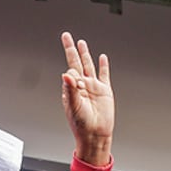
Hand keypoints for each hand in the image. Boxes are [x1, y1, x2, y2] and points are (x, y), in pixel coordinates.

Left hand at [60, 32, 113, 165]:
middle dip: (71, 48)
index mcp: (71, 89)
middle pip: (76, 62)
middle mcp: (81, 86)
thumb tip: (65, 75)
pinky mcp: (104, 90)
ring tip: (81, 42)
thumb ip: (70, 90)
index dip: (71, 64)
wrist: (96, 135)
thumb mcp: (73, 106)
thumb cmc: (81, 124)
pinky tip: (102, 58)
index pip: (70, 70)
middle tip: (67, 35)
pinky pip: (104, 75)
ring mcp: (93, 87)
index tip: (71, 57)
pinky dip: (103, 66)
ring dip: (85, 53)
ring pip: (88, 65)